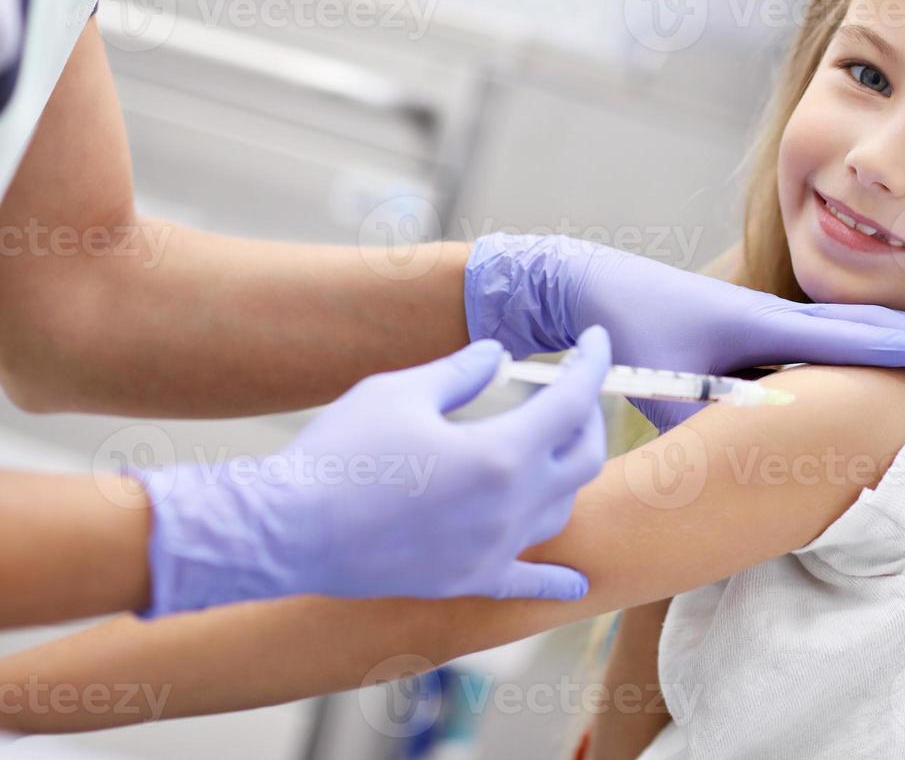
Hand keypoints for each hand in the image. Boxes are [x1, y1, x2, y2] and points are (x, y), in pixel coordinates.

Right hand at [130, 327, 611, 614]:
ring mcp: (492, 550)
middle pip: (583, 458)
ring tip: (551, 449)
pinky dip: (556, 581)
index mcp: (501, 454)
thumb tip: (498, 355)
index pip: (572, 402)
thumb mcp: (402, 391)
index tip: (597, 341)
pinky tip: (576, 584)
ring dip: (565, 474)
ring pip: (561, 510)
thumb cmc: (341, 452)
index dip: (592, 364)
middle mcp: (509, 508)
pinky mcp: (468, 580)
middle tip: (572, 392)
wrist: (287, 529)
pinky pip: (527, 584)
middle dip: (587, 417)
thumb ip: (463, 371)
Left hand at [463, 234, 904, 431]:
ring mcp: (765, 319)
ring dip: (897, 344)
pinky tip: (871, 366)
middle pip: (869, 326)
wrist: (591, 283)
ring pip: (847, 331)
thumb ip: (708, 434)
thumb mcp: (664, 391)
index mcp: (762, 324)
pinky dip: (858, 349)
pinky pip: (817, 339)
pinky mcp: (751, 326)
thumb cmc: (627, 334)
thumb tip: (744, 475)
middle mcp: (774, 316)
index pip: (858, 339)